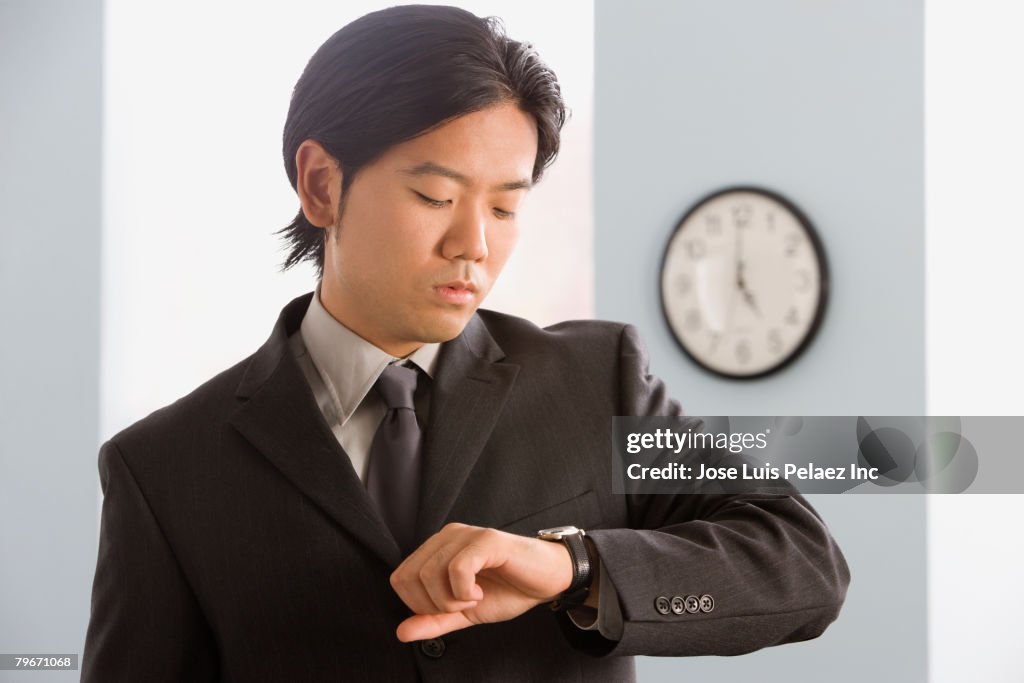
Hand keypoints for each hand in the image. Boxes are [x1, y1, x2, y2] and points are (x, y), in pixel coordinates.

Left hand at [390, 523, 573, 641]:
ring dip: (452, 599)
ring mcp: (466, 535)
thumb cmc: (510, 589)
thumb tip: (402, 632)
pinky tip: (480, 591)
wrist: (548, 580)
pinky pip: (457, 567)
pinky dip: (464, 590)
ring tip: (475, 596)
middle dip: (434, 604)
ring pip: (430, 573)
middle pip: (410, 577)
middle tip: (463, 604)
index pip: (401, 578)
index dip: (418, 605)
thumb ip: (434, 621)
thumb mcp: (464, 612)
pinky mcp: (486, 540)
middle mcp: (448, 536)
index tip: (449, 608)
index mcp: (438, 549)